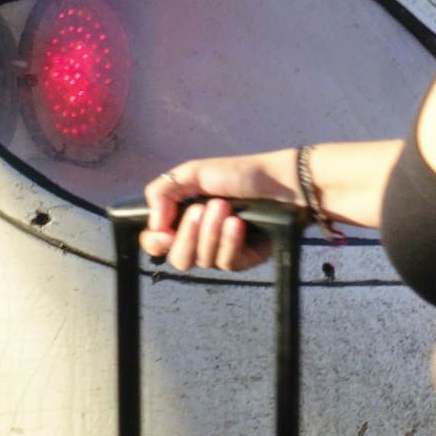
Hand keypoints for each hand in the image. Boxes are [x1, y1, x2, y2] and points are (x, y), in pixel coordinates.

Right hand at [138, 153, 297, 274]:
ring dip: (211, 233)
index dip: (155, 243)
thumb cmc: (239, 174)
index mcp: (183, 219)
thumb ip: (163, 192)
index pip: (158, 243)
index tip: (164, 233)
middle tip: (204, 209)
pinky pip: (227, 263)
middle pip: (178, 259)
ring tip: (226, 208)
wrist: (281, 181)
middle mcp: (200, 239)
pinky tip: (238, 224)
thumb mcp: (194, 173)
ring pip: (202, 260)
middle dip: (188, 234)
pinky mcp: (244, 259)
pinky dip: (230, 241)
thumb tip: (153, 223)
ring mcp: (222, 251)